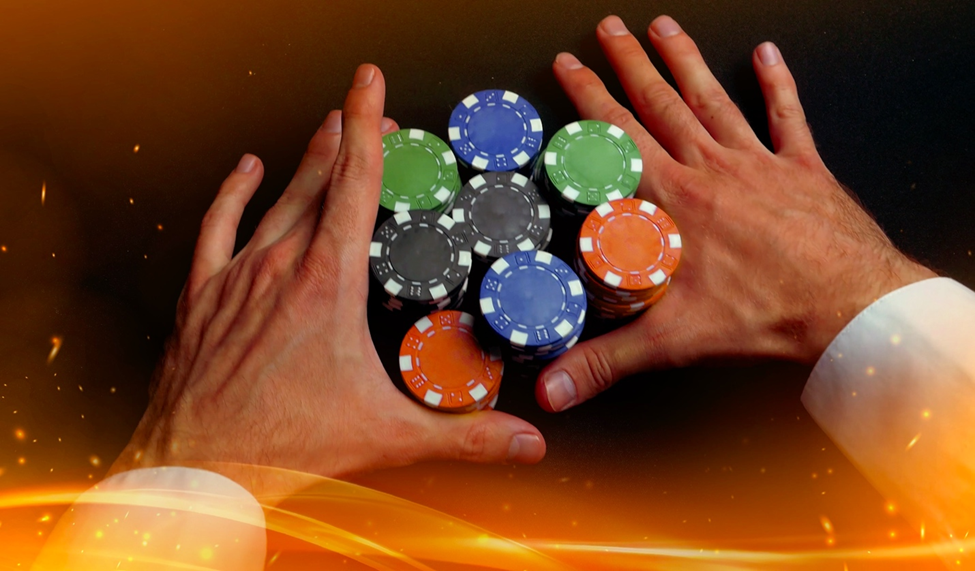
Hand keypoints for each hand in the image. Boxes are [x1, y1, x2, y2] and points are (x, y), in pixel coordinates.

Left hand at [111, 65, 544, 481]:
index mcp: (328, 283)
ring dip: (305, 159)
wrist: (199, 469)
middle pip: (321, 180)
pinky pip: (218, 224)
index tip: (370, 84)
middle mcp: (280, 266)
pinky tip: (247, 169)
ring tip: (326, 129)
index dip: (368, 126)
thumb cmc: (284, 447)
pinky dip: (234, 192)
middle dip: (350, 139)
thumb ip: (466, 436)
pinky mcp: (204, 293)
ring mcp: (237, 275)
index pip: (356, 184)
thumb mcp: (389, 437)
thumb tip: (528, 442)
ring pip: (277, 197)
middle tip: (371, 115)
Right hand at [536, 16, 935, 411]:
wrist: (850, 310)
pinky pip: (787, 116)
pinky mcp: (804, 168)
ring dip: (685, 60)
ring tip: (663, 28)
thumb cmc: (765, 315)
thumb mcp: (670, 340)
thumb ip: (604, 362)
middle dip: (628, 63)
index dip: (589, 98)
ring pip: (712, 98)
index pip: (619, 136)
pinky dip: (777, 84)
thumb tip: (552, 390)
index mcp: (676, 200)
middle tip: (608, 30)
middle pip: (661, 103)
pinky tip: (768, 56)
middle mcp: (713, 169)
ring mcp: (760, 163)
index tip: (569, 67)